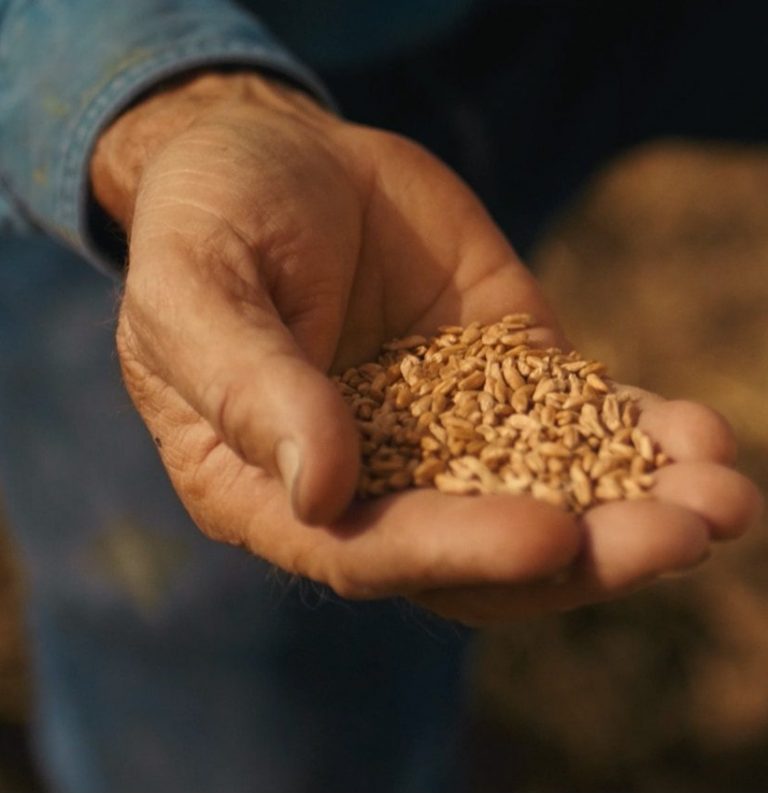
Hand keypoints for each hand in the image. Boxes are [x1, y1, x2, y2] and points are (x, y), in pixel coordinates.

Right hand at [91, 72, 760, 623]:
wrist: (277, 156)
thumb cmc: (209, 220)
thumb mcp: (194, 287)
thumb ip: (246, 384)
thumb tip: (321, 490)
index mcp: (274, 488)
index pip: (369, 551)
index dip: (459, 552)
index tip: (553, 538)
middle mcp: (367, 482)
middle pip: (479, 550)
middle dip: (585, 554)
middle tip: (683, 533)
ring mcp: (442, 432)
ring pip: (544, 498)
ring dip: (637, 511)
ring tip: (725, 498)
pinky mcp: (502, 375)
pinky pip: (577, 420)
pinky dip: (640, 437)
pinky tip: (700, 438)